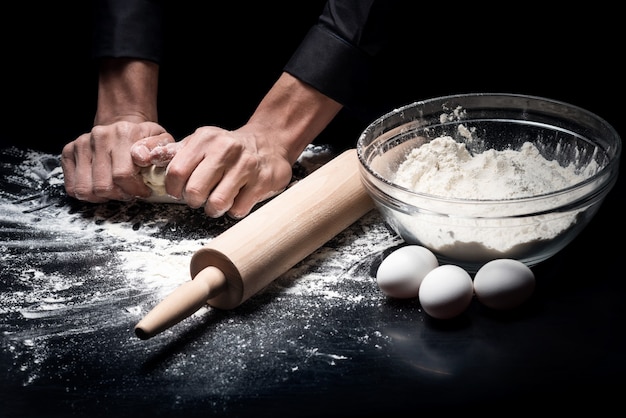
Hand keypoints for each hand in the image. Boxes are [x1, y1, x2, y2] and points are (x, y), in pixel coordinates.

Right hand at [61, 121, 174, 201]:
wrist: (123, 127)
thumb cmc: (143, 140)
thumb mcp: (161, 141)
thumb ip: (160, 150)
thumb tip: (143, 158)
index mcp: (124, 133)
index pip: (122, 175)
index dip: (134, 190)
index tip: (143, 191)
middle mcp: (100, 136)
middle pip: (103, 186)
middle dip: (119, 195)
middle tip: (129, 192)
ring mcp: (82, 144)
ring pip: (86, 189)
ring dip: (103, 197)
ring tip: (115, 189)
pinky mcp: (69, 152)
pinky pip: (72, 187)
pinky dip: (88, 194)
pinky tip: (102, 186)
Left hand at [134, 125, 293, 218]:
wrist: (269, 142)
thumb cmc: (227, 148)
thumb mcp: (201, 142)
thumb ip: (175, 152)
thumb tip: (144, 156)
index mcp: (206, 139)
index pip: (176, 172)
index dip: (174, 188)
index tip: (179, 191)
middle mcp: (226, 149)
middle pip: (195, 191)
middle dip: (193, 201)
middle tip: (199, 198)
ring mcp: (247, 166)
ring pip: (217, 204)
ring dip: (213, 209)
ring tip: (217, 201)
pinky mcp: (262, 182)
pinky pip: (238, 210)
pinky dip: (234, 210)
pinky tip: (237, 198)